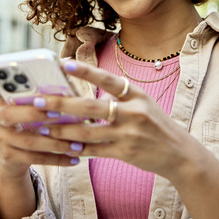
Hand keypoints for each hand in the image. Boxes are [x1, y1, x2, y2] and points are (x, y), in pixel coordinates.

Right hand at [0, 50, 80, 178]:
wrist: (13, 158)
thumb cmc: (28, 123)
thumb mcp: (28, 105)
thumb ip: (39, 89)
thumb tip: (61, 65)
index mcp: (4, 100)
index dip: (7, 82)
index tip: (28, 81)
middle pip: (11, 115)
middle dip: (36, 113)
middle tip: (59, 114)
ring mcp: (2, 139)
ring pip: (29, 140)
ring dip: (55, 142)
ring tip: (77, 143)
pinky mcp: (9, 157)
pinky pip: (34, 158)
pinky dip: (57, 159)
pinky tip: (75, 159)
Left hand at [39, 59, 198, 180]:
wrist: (180, 154)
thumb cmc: (156, 125)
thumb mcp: (144, 103)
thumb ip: (119, 97)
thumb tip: (85, 93)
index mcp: (138, 95)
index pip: (109, 80)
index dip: (87, 72)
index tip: (65, 64)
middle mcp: (134, 112)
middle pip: (91, 106)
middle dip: (62, 104)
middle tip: (38, 101)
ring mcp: (129, 134)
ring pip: (88, 132)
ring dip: (62, 129)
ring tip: (42, 126)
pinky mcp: (125, 153)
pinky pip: (94, 151)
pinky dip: (77, 148)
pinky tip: (61, 146)